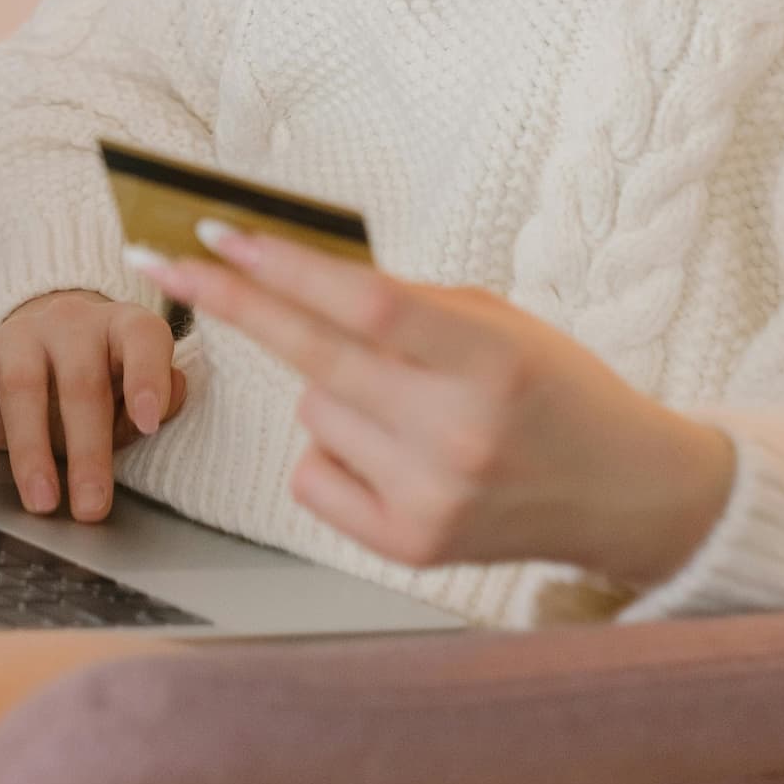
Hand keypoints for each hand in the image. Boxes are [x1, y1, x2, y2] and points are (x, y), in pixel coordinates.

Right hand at [0, 289, 188, 522]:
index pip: (141, 339)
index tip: (148, 421)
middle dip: (87, 449)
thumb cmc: (105, 378)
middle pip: (80, 381)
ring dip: (31, 449)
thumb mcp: (135, 389)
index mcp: (121, 326)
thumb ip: (158, 396)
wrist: (49, 338)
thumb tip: (163, 409)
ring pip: (22, 386)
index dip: (146, 378)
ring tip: (42, 501)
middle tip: (92, 506)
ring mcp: (18, 336)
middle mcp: (70, 324)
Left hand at [127, 226, 736, 591]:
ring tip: (408, 405)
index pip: (366, 305)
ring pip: (311, 412)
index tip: (217, 234)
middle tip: (159, 262)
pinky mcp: (411, 548)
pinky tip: (394, 454)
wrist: (624, 494)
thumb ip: (404, 303)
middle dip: (230, 303)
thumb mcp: (498, 323)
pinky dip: (333, 452)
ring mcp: (432, 500)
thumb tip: (289, 269)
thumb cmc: (554, 388)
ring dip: (333, 392)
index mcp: (490, 361)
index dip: (286, 268)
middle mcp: (459, 436)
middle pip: (313, 359)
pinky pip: (312, 474)